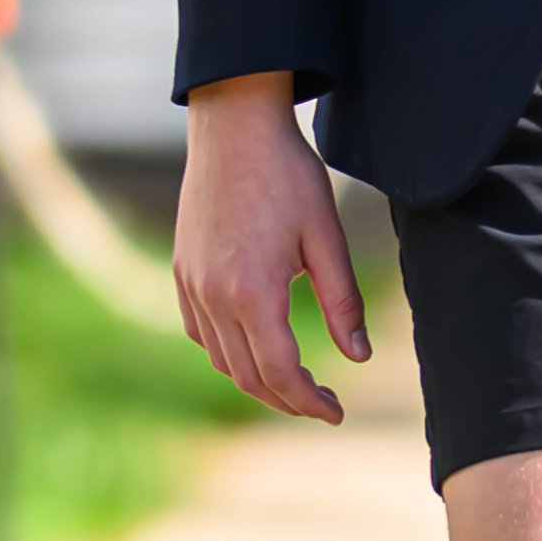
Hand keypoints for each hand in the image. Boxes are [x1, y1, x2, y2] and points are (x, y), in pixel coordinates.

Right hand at [173, 73, 367, 420]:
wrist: (234, 127)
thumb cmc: (288, 175)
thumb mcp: (327, 237)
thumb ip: (343, 302)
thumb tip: (359, 356)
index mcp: (253, 293)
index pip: (281, 373)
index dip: (310, 401)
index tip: (336, 412)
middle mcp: (213, 297)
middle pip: (248, 376)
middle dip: (288, 399)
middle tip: (323, 402)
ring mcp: (191, 285)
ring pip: (222, 359)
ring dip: (258, 379)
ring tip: (296, 379)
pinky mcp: (182, 271)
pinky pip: (201, 332)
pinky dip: (229, 351)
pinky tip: (256, 344)